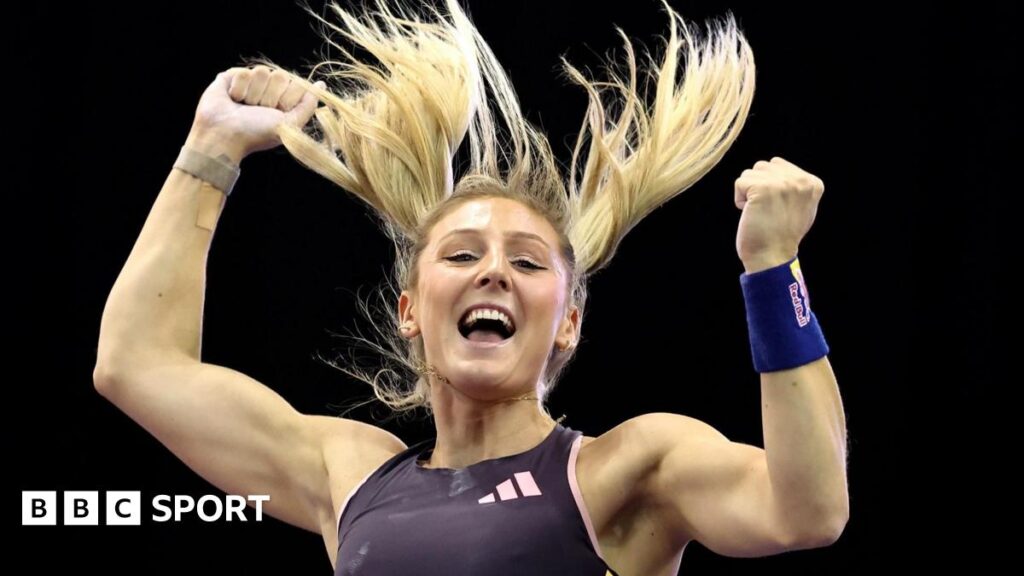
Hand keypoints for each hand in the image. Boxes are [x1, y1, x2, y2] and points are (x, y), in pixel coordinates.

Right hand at [188, 65, 325, 162]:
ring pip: (262, 72)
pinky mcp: (232, 77)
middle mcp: (267, 90)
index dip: (287, 98)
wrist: (224, 135)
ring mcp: (250, 82)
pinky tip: (233, 99)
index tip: (276, 112)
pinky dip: (239, 88)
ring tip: (244, 106)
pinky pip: (244, 72)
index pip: (296, 83)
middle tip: (257, 110)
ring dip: (253, 93)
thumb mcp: (290, 123)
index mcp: (283, 100)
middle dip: (269, 96)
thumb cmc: (257, 134)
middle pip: (280, 75)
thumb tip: (322, 85)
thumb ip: (308, 105)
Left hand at [734, 157, 824, 271]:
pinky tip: (750, 213)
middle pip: (764, 166)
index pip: (779, 165)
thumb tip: (776, 167)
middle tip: (766, 210)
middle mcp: (801, 180)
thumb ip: (795, 186)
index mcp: (813, 183)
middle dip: (758, 185)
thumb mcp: (802, 207)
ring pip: (750, 173)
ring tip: (759, 211)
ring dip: (748, 192)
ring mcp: (782, 183)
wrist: (773, 257)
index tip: (778, 208)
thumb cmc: (782, 235)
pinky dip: (739, 199)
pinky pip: (739, 183)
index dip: (771, 186)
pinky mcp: (762, 188)